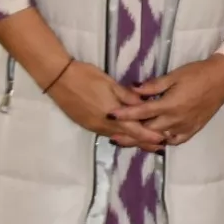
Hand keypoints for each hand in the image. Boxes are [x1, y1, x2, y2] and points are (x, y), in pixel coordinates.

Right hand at [49, 61, 167, 151]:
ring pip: (117, 137)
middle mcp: (104, 126)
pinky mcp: (87, 124)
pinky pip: (107, 133)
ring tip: (146, 142)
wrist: (59, 79)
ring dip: (132, 139)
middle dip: (144, 142)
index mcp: (112, 116)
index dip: (150, 137)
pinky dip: (119, 135)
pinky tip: (124, 133)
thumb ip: (128, 96)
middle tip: (159, 146)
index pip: (136, 131)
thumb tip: (145, 104)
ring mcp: (94, 127)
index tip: (164, 141)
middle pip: (128, 138)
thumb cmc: (87, 77)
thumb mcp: (110, 83)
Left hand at [119, 57, 223, 149]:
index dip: (124, 114)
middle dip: (129, 132)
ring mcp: (184, 127)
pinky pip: (174, 141)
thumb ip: (153, 85)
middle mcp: (175, 120)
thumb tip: (133, 90)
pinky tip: (155, 141)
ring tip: (129, 140)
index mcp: (169, 105)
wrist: (222, 79)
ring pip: (159, 138)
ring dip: (143, 140)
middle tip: (114, 133)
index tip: (110, 115)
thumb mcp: (174, 75)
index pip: (141, 112)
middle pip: (147, 130)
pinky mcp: (193, 130)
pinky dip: (163, 142)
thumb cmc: (197, 73)